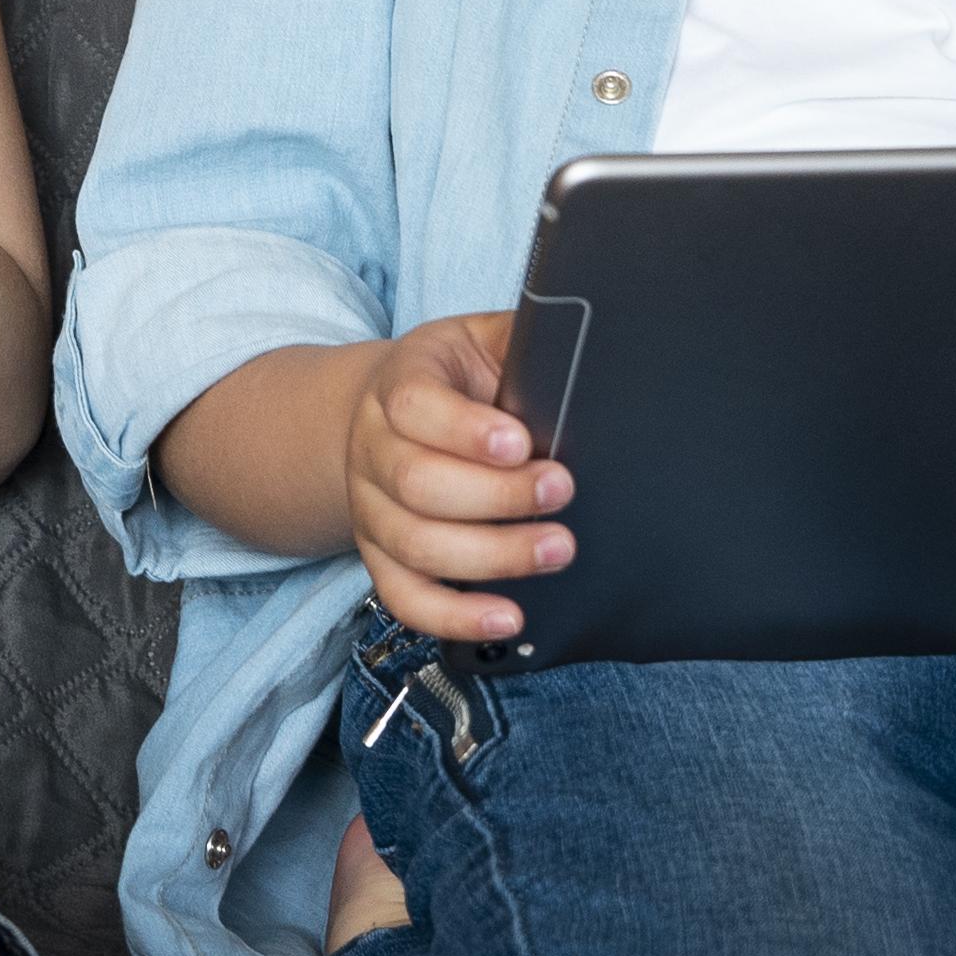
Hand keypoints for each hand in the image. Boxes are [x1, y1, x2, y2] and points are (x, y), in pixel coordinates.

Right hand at [341, 313, 570, 644]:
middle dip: (499, 495)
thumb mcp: (482, 339)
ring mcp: (370, 508)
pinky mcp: (379, 557)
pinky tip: (506, 617)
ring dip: (492, 556)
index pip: (415, 406)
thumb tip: (585, 343)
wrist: (386, 415)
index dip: (466, 429)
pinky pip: (405, 598)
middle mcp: (372, 448)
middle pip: (419, 483)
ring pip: (417, 544)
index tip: (522, 442)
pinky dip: (454, 616)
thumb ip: (526, 338)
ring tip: (556, 549)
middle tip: (561, 490)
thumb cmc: (453, 379)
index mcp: (398, 385)